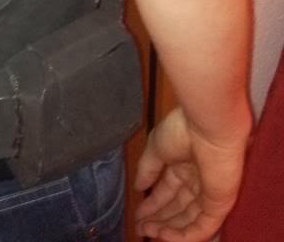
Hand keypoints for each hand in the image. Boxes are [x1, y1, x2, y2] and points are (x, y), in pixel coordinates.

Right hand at [134, 106, 250, 240]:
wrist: (208, 125)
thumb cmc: (181, 130)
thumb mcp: (156, 148)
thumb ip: (147, 169)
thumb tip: (138, 187)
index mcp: (183, 167)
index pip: (167, 192)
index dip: (152, 205)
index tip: (137, 215)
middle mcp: (197, 183)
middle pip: (177, 208)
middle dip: (158, 219)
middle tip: (140, 228)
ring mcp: (209, 195)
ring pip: (188, 221)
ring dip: (167, 228)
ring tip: (148, 232)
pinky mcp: (219, 206)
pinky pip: (202, 227)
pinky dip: (183, 235)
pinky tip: (163, 234)